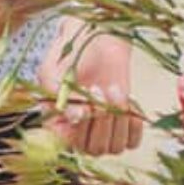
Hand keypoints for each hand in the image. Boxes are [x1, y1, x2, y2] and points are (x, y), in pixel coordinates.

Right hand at [38, 16, 142, 156]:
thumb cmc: (71, 52)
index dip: (78, 129)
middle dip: (99, 120)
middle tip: (96, 88)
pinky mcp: (123, 123)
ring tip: (111, 89)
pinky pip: (132, 141)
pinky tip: (128, 101)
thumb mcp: (51, 69)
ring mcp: (103, 130)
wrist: (98, 35)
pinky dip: (133, 124)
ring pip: (114, 147)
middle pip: (93, 149)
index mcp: (56, 124)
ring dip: (117, 120)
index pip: (67, 144)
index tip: (83, 105)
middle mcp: (80, 133)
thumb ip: (55, 93)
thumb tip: (74, 116)